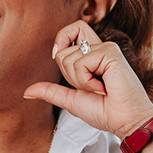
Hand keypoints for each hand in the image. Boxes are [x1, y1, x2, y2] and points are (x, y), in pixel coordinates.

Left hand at [24, 20, 152, 137]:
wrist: (125, 122)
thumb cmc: (105, 112)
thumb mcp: (72, 100)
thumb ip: (51, 92)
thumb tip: (27, 92)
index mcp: (94, 54)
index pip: (73, 29)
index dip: (61, 42)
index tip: (66, 62)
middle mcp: (100, 47)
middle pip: (63, 48)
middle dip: (69, 75)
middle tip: (91, 87)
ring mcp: (106, 48)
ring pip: (69, 57)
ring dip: (80, 82)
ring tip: (100, 89)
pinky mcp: (111, 53)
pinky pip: (81, 63)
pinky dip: (87, 82)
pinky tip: (104, 88)